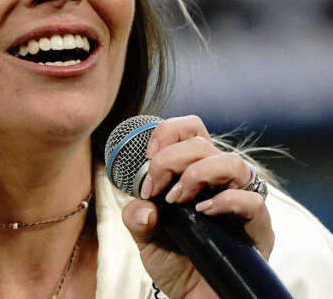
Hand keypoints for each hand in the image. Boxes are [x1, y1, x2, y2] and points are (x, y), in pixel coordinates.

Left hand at [121, 115, 273, 298]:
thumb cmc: (174, 262)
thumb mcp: (144, 235)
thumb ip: (136, 216)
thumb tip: (145, 205)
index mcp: (193, 172)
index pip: (190, 130)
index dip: (168, 132)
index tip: (148, 156)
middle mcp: (219, 181)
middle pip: (202, 143)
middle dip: (170, 158)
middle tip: (155, 188)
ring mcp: (240, 202)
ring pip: (232, 162)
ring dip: (198, 173)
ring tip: (178, 199)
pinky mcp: (258, 229)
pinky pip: (252, 201)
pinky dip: (225, 201)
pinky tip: (203, 212)